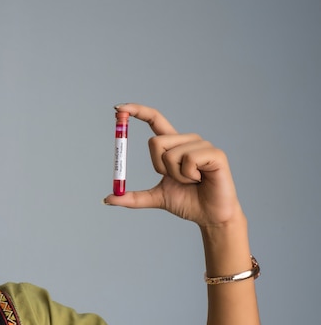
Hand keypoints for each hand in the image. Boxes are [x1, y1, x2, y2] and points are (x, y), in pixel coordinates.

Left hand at [103, 104, 243, 227]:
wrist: (210, 216)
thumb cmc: (187, 202)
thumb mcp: (156, 198)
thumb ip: (133, 197)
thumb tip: (109, 199)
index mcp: (173, 145)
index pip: (154, 119)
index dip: (138, 111)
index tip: (118, 108)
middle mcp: (186, 140)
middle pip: (155, 142)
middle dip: (159, 167)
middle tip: (176, 179)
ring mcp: (202, 144)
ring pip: (170, 154)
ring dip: (176, 175)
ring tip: (192, 181)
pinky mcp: (215, 153)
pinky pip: (188, 160)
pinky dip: (188, 176)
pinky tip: (201, 179)